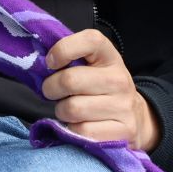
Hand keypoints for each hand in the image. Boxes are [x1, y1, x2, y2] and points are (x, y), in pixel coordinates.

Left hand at [42, 29, 160, 151]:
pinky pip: (81, 131)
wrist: (135, 117)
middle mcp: (119, 79)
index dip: (64, 49)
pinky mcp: (122, 131)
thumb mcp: (92, 67)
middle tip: (53, 92)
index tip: (51, 63)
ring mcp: (123, 106)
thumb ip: (70, 59)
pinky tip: (80, 125)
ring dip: (62, 112)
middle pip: (70, 80)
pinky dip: (73, 130)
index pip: (90, 40)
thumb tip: (37, 62)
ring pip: (72, 109)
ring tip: (69, 110)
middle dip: (51, 89)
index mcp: (110, 56)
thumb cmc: (102, 88)